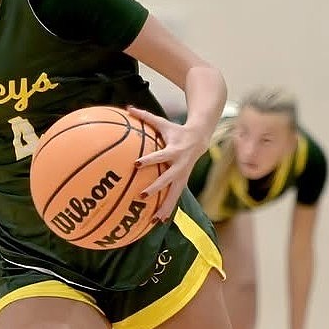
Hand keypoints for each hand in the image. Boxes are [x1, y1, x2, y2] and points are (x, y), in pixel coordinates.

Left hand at [127, 105, 209, 223]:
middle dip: (156, 188)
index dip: (149, 160)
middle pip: (168, 179)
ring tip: (156, 219)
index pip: (160, 156)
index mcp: (174, 150)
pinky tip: (160, 220)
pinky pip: (176, 197)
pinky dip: (169, 209)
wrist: (200, 138)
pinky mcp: (183, 181)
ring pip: (174, 194)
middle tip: (142, 196)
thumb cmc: (177, 130)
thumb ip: (145, 116)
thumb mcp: (163, 122)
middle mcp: (179, 165)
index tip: (137, 164)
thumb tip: (128, 107)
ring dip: (165, 206)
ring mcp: (183, 175)